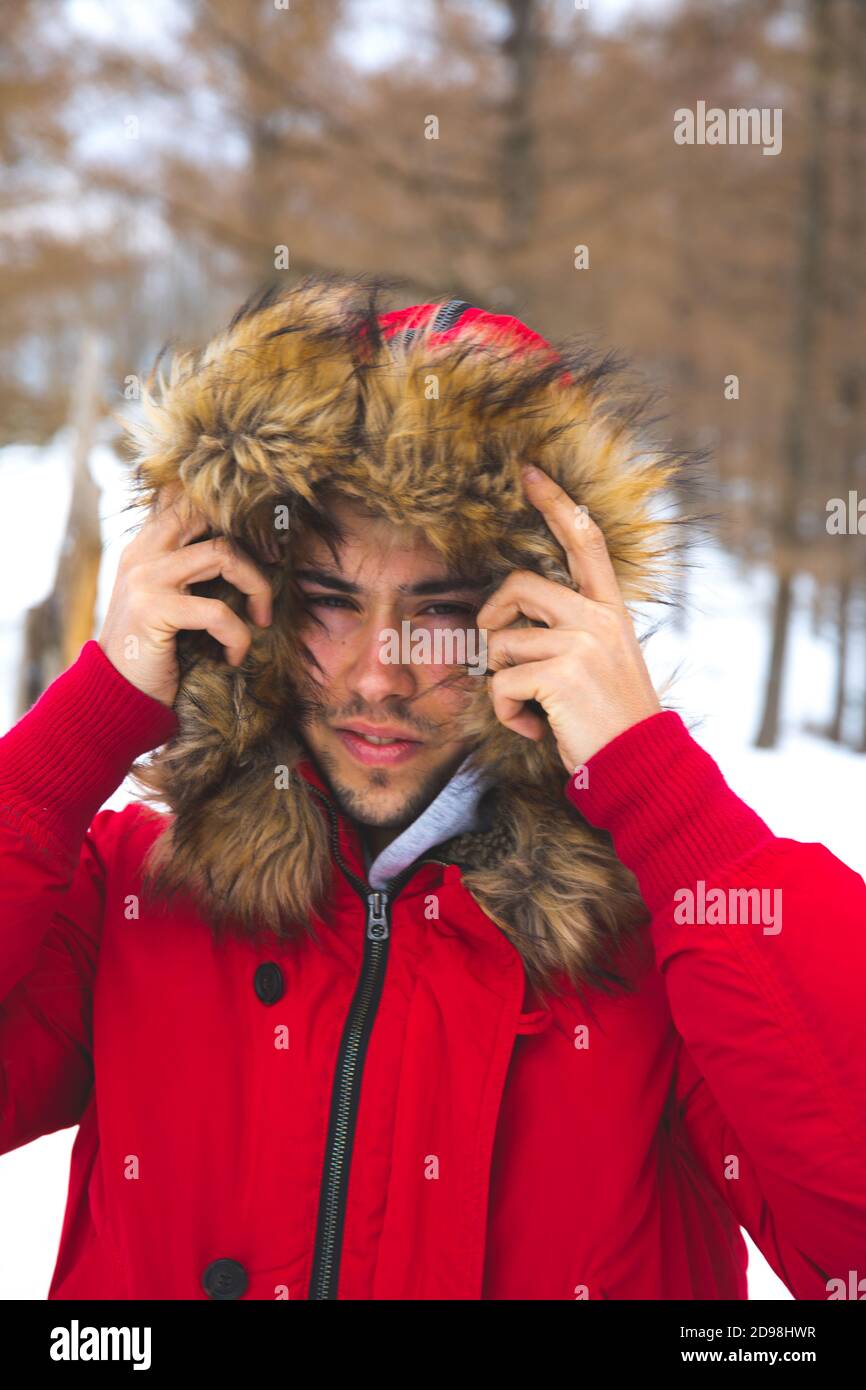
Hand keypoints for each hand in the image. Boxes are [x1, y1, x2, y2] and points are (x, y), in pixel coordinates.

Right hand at [98, 482, 272, 706]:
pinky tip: (233, 656)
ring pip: (224, 554)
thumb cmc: (154, 651)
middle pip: (208, 513)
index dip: (228, 508)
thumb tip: (244, 546)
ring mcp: (145, 579)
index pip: (185, 498)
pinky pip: (218, 611)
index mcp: (146, 545)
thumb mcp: (167, 599)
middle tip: (273, 567)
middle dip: (252, 541)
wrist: (115, 695)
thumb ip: (189, 568)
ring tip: (260, 618)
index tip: (262, 537)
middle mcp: (143, 553)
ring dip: (258, 587)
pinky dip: (238, 636)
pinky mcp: (153, 610)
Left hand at [475, 466, 660, 772]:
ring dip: (502, 682)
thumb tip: (510, 622)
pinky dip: (505, 711)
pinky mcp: (560, 674)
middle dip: (492, 617)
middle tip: (497, 653)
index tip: (530, 472)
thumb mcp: (603, 661)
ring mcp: (581, 643)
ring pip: (501, 642)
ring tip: (530, 707)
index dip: (556, 503)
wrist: (641, 765)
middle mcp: (598, 618)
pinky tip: (531, 727)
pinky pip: (500, 682)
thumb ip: (571, 631)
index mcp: (610, 610)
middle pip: (519, 585)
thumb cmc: (612, 719)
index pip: (585, 541)